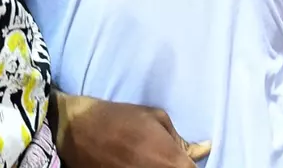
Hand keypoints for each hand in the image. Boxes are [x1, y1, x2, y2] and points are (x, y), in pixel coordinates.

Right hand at [55, 94, 210, 167]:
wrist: (79, 130)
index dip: (191, 165)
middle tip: (167, 157)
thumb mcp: (156, 118)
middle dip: (180, 166)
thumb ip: (181, 139)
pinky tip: (139, 162)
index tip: (186, 160)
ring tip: (148, 158)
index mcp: (174, 162)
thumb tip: (204, 150)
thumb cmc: (121, 118)